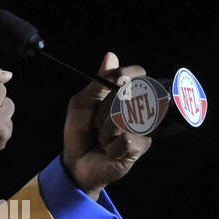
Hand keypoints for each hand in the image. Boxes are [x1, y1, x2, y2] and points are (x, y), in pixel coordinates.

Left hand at [62, 53, 151, 199]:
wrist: (76, 162)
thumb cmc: (80, 132)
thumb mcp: (82, 103)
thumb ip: (98, 83)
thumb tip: (111, 56)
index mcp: (123, 94)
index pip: (139, 75)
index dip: (129, 74)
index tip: (119, 79)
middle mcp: (137, 108)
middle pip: (129, 95)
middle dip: (104, 110)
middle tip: (96, 124)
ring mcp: (142, 127)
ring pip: (126, 118)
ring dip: (106, 130)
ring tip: (102, 139)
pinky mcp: (141, 146)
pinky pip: (126, 139)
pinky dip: (111, 146)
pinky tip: (109, 151)